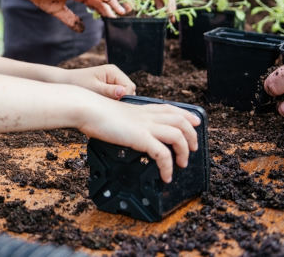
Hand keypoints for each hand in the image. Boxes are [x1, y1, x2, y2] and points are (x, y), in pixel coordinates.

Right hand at [22, 0, 124, 31]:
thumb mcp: (57, 11)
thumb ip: (70, 19)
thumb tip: (82, 30)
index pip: (95, 0)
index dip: (104, 8)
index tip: (113, 17)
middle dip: (113, 5)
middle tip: (123, 15)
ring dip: (112, 2)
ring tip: (120, 11)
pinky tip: (109, 0)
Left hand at [63, 64, 135, 99]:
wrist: (66, 83)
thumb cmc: (78, 83)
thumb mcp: (94, 88)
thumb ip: (109, 90)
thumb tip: (123, 92)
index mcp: (113, 71)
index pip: (129, 86)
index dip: (125, 97)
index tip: (114, 105)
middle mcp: (115, 74)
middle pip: (129, 90)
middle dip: (122, 99)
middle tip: (109, 106)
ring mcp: (113, 81)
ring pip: (124, 95)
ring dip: (118, 101)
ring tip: (105, 105)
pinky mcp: (109, 87)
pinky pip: (118, 96)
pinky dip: (113, 102)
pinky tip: (104, 105)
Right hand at [79, 99, 199, 182]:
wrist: (88, 108)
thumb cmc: (96, 112)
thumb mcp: (117, 114)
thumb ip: (127, 121)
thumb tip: (127, 130)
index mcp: (142, 109)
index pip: (171, 108)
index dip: (187, 115)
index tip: (195, 122)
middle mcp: (148, 115)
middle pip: (181, 120)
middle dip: (192, 135)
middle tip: (193, 149)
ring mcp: (145, 125)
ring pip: (178, 135)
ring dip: (185, 151)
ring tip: (182, 164)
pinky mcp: (141, 137)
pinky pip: (163, 154)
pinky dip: (168, 167)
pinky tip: (166, 175)